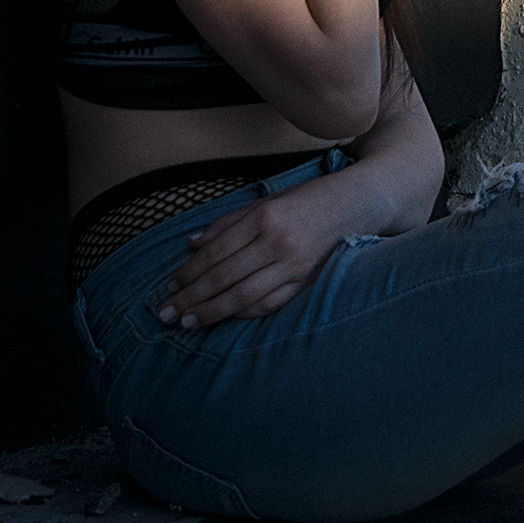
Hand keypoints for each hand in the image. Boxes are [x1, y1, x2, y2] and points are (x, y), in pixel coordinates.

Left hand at [155, 167, 369, 326]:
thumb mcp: (267, 201)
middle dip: (191, 297)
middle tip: (166, 314)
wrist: (358, 204)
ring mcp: (293, 265)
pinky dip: (244, 314)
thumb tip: (191, 244)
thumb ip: (228, 223)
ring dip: (211, 311)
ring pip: (243, 296)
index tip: (170, 287)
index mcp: (263, 217)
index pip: (215, 251)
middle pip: (224, 276)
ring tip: (188, 322)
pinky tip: (225, 319)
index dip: (189, 272)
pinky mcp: (306, 282)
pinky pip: (269, 303)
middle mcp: (276, 242)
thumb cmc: (308, 200)